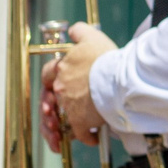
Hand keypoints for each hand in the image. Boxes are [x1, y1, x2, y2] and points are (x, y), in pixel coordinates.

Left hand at [46, 22, 115, 151]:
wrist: (119, 79)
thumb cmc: (107, 59)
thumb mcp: (92, 37)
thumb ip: (79, 32)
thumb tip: (73, 31)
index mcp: (61, 69)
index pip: (48, 74)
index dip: (53, 79)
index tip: (60, 83)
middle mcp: (61, 88)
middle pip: (55, 98)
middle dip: (59, 103)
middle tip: (68, 106)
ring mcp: (69, 106)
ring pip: (65, 118)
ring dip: (71, 122)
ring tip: (80, 122)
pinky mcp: (80, 122)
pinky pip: (80, 134)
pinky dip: (86, 137)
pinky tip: (92, 137)